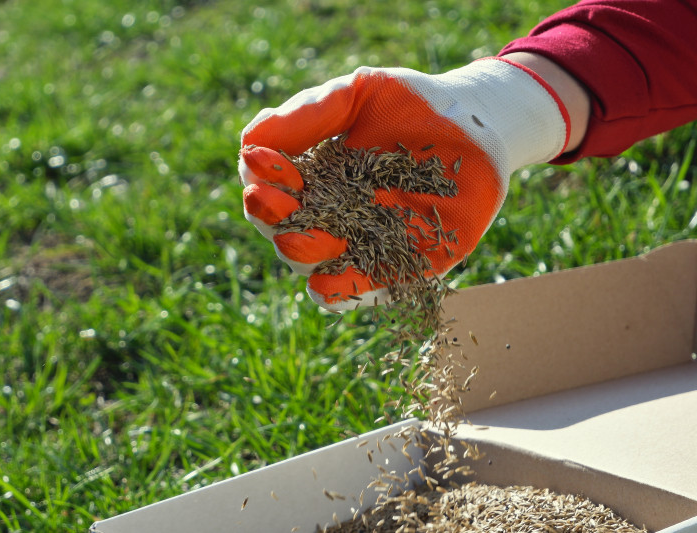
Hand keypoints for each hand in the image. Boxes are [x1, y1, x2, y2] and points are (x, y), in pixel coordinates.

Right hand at [239, 58, 568, 310]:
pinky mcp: (398, 267)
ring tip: (302, 239)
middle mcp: (329, 215)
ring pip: (313, 264)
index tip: (262, 161)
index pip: (271, 186)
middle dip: (272, 218)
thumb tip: (249, 141)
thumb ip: (309, 114)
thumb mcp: (358, 94)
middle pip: (283, 229)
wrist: (476, 125)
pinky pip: (358, 290)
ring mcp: (360, 243)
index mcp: (311, 177)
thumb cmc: (411, 104)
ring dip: (303, 253)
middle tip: (269, 202)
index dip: (261, 177)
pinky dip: (339, 291)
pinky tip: (330, 281)